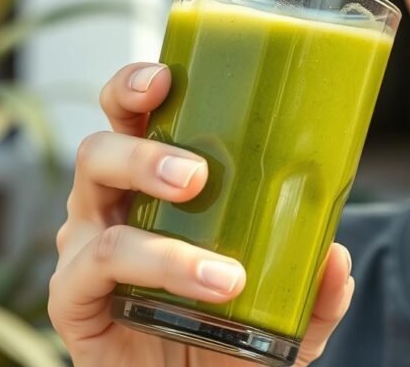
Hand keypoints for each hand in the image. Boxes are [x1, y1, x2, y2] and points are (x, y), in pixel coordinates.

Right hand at [49, 62, 354, 365]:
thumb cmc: (222, 336)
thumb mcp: (283, 315)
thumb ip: (312, 290)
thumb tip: (337, 257)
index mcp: (148, 185)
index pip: (131, 116)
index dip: (137, 85)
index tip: (168, 73)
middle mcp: (108, 207)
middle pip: (101, 144)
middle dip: (143, 142)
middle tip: (197, 171)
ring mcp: (85, 248)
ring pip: (90, 190)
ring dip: (147, 193)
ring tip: (206, 221)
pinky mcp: (72, 297)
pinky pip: (95, 264)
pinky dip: (156, 263)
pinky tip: (208, 282)